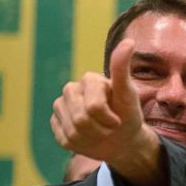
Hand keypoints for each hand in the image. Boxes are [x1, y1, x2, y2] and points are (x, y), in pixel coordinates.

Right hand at [51, 39, 160, 175]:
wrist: (122, 139)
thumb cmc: (128, 116)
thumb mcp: (129, 95)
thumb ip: (122, 70)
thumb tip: (129, 42)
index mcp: (89, 80)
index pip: (93, 106)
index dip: (109, 119)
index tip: (119, 120)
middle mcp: (72, 89)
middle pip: (81, 119)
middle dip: (100, 129)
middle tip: (110, 128)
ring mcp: (62, 106)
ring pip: (71, 130)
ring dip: (91, 137)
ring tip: (100, 133)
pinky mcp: (56, 122)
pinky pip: (63, 137)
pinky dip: (79, 143)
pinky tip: (88, 138)